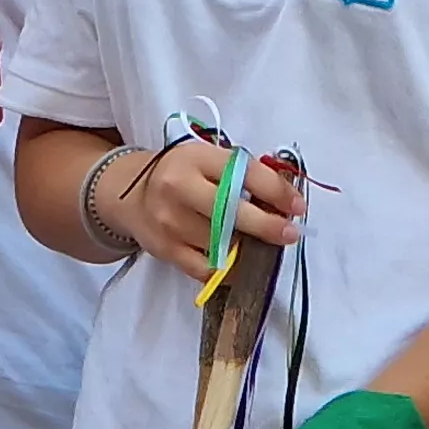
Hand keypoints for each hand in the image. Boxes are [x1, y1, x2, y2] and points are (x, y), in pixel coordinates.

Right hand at [106, 137, 301, 273]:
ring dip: (249, 248)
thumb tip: (285, 201)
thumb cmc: (181, 175)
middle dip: (267, 225)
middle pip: (231, 211)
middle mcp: (180, 187)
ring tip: (260, 245)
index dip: (277, 192)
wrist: (131, 194)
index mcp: (197, 158)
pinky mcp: (166, 249)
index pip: (244, 172)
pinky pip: (207, 268)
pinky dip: (229, 270)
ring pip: (222, 243)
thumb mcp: (207, 160)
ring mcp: (171, 221)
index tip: (297, 207)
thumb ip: (242, 174)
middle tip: (290, 234)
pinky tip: (240, 264)